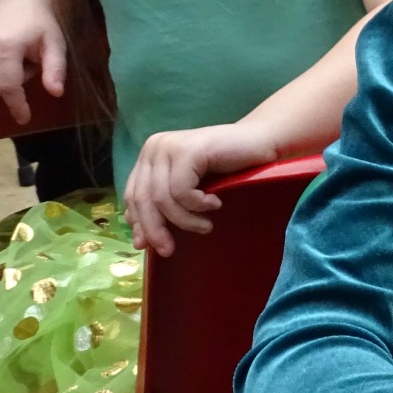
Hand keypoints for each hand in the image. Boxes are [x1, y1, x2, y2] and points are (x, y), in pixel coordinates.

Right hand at [0, 0, 66, 124]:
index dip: (16, 106)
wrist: (23, 2)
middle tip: (21, 67)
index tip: (23, 118)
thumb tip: (56, 93)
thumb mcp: (55, 45)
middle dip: (9, 87)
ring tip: (4, 65)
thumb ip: (55, 69)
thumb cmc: (41, 25)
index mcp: (6, 47)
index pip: (7, 87)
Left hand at [123, 120, 278, 255]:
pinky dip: (198, 205)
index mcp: (149, 155)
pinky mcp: (189, 150)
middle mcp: (154, 147)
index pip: (133, 195)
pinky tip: (215, 204)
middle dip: (155, 229)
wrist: (260, 143)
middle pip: (144, 198)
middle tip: (169, 250)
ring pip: (163, 198)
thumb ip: (163, 205)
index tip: (149, 246)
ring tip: (205, 226)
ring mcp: (170, 146)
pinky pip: (182, 191)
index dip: (139, 223)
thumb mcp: (189, 189)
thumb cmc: (228, 169)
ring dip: (184, 220)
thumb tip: (139, 239)